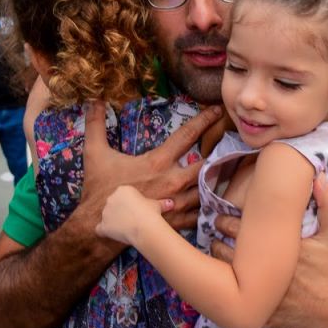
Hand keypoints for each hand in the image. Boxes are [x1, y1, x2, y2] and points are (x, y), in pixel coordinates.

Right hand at [78, 101, 222, 238]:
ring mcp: (176, 203)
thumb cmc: (99, 190)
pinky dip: (208, 206)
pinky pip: (200, 213)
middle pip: (207, 163)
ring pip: (207, 189)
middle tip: (233, 144)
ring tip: (230, 170)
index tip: (218, 110)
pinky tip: (215, 199)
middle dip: (220, 153)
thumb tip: (94, 100)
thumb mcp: (94, 153)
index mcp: (158, 162)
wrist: (98, 227)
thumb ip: (95, 124)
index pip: (187, 135)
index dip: (204, 120)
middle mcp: (172, 181)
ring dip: (216, 179)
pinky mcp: (176, 223)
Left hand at [95, 185, 173, 243]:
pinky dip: (103, 231)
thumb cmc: (151, 212)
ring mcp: (106, 212)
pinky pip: (99, 229)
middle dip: (119, 211)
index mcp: (123, 190)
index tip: (135, 210)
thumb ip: (161, 203)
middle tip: (130, 219)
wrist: (144, 226)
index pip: (122, 195)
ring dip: (112, 221)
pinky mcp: (103, 226)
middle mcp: (111, 199)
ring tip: (124, 228)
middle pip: (112, 204)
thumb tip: (171, 203)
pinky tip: (110, 234)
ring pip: (106, 216)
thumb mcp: (157, 205)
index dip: (128, 203)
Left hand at [211, 174, 327, 327]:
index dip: (226, 221)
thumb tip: (320, 177)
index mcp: (281, 248)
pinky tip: (224, 281)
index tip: (221, 216)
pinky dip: (227, 290)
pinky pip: (236, 302)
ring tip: (216, 251)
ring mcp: (264, 295)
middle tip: (214, 230)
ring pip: (226, 277)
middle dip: (218, 240)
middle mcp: (268, 272)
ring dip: (218, 263)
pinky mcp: (263, 314)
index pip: (241, 230)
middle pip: (227, 252)